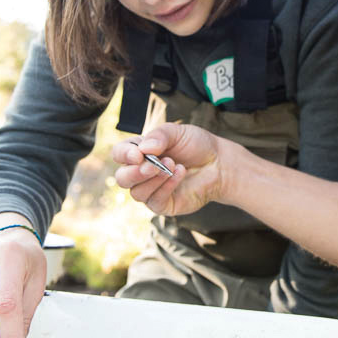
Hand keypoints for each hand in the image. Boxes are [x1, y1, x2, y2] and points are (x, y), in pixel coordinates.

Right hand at [112, 123, 227, 214]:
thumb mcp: (177, 132)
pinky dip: (166, 187)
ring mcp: (151, 190)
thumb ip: (160, 136)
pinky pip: (155, 201)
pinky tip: (180, 173)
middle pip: (122, 178)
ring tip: (173, 165)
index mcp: (140, 152)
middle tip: (155, 164)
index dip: (124, 154)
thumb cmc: (196, 145)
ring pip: (136, 193)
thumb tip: (144, 149)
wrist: (219, 162)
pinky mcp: (164, 204)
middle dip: (136, 172)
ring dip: (154, 179)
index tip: (138, 153)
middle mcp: (141, 173)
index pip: (119, 154)